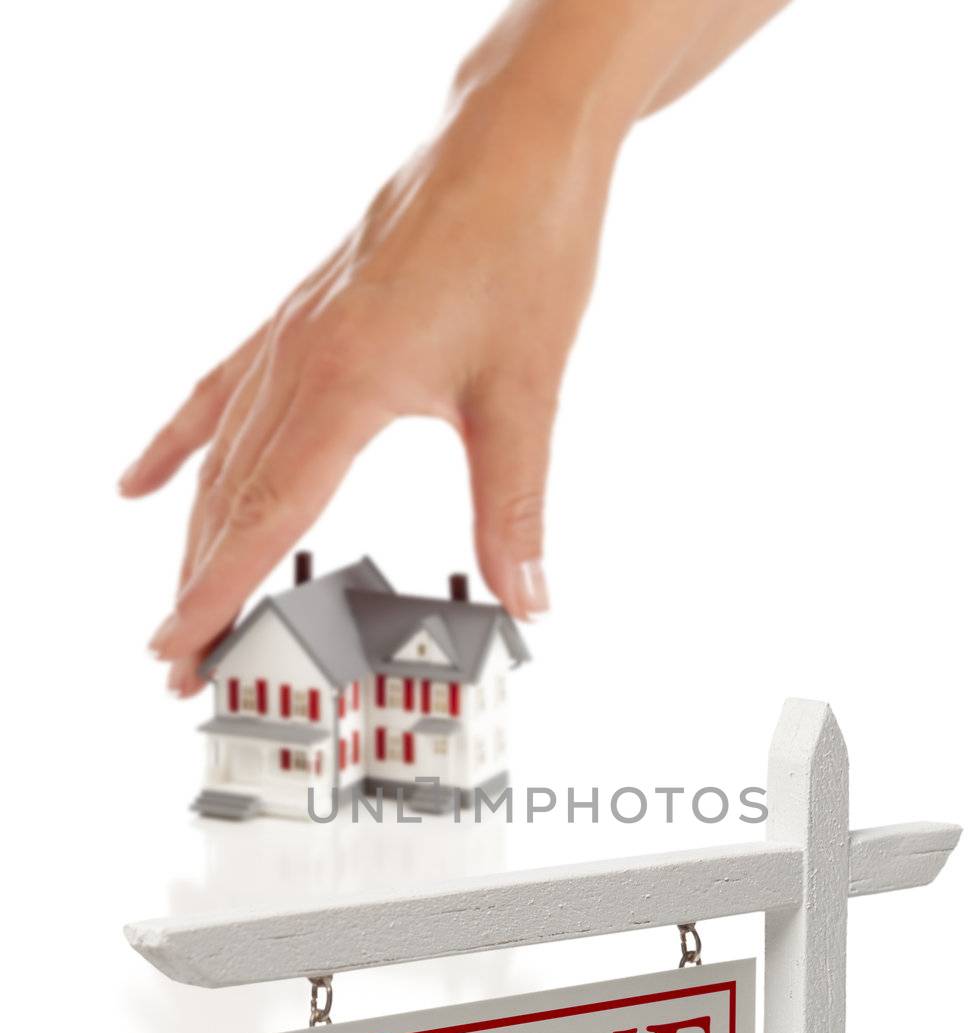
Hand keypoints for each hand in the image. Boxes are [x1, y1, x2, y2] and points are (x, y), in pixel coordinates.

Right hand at [124, 82, 613, 693]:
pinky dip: (183, 443)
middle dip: (200, 586)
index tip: (182, 648)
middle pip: (231, 495)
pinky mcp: (303, 316)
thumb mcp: (525, 391)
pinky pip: (222, 392)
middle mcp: (301, 357)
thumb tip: (527, 597)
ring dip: (194, 534)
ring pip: (223, 454)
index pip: (266, 513)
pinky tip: (146, 479)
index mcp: (346, 380)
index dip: (220, 591)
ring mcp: (292, 333)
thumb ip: (515, 507)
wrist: (516, 140)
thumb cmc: (523, 241)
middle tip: (178, 662)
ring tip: (176, 601)